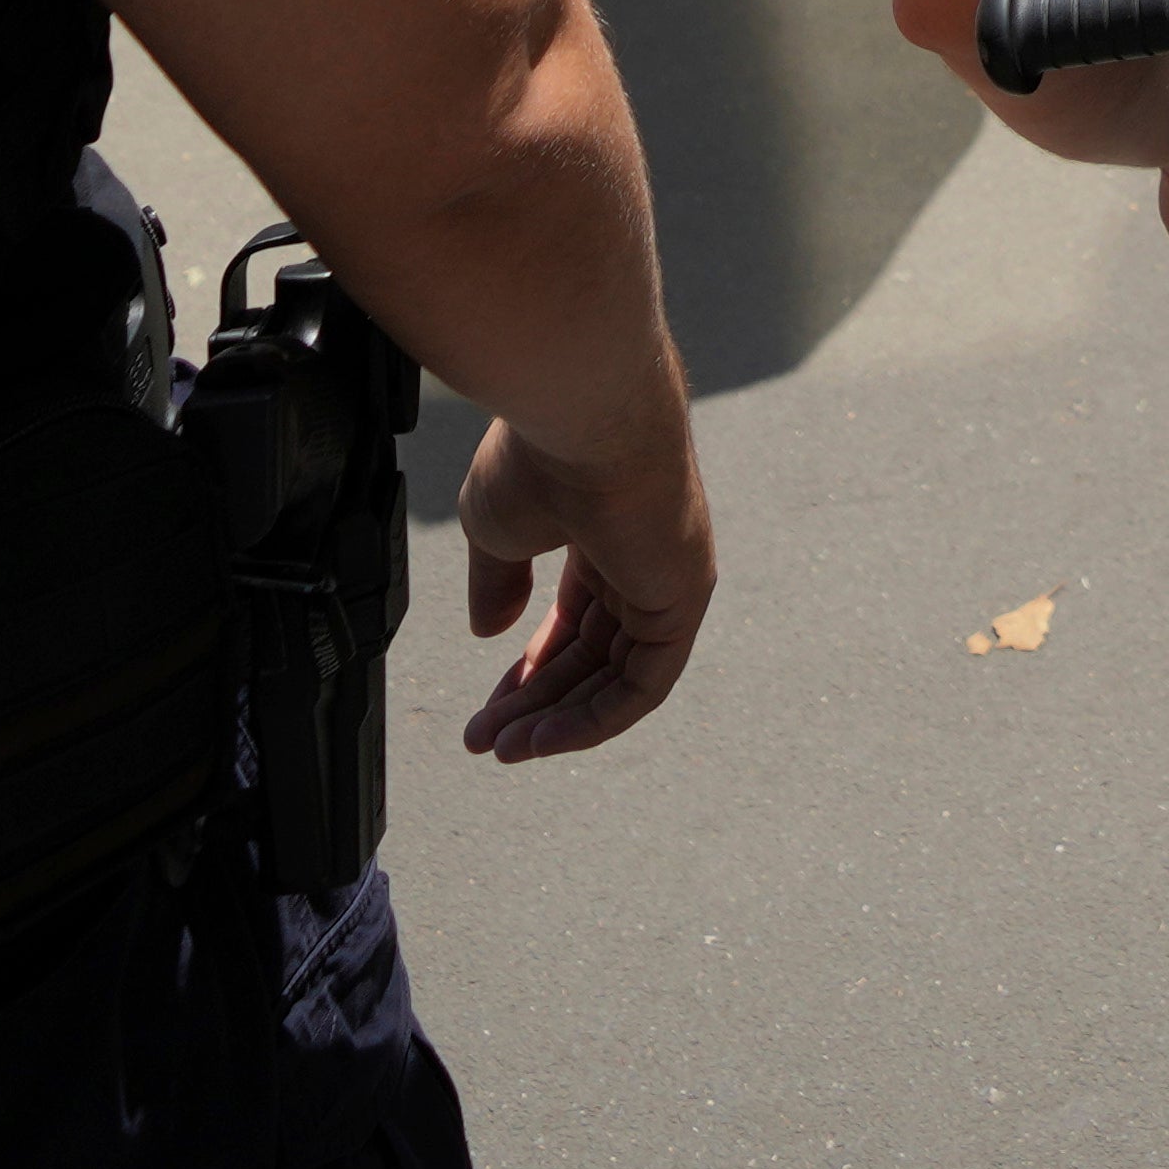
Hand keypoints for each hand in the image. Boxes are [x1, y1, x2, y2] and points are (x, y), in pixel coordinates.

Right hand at [450, 411, 711, 761]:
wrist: (580, 417)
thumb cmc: (537, 457)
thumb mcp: (496, 528)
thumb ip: (496, 581)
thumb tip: (490, 632)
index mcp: (602, 535)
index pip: (574, 621)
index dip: (529, 669)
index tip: (487, 709)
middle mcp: (642, 560)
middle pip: (591, 655)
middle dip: (535, 703)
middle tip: (484, 741)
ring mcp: (668, 581)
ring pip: (616, 677)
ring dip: (559, 721)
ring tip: (504, 751)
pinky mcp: (683, 602)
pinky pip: (645, 684)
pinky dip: (597, 720)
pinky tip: (544, 740)